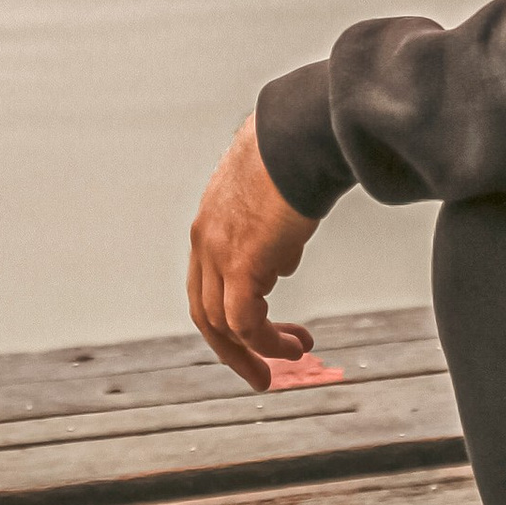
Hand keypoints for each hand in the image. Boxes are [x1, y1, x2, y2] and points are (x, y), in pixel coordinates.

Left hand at [188, 114, 320, 390]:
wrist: (300, 133)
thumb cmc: (296, 150)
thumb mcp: (275, 194)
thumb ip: (271, 229)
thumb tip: (282, 259)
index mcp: (208, 222)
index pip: (205, 283)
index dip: (227, 315)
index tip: (259, 331)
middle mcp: (205, 241)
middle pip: (205, 312)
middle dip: (232, 348)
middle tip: (260, 372)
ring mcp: (218, 254)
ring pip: (224, 324)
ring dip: (258, 350)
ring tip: (294, 358)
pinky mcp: (241, 264)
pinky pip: (246, 322)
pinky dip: (267, 343)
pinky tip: (295, 348)